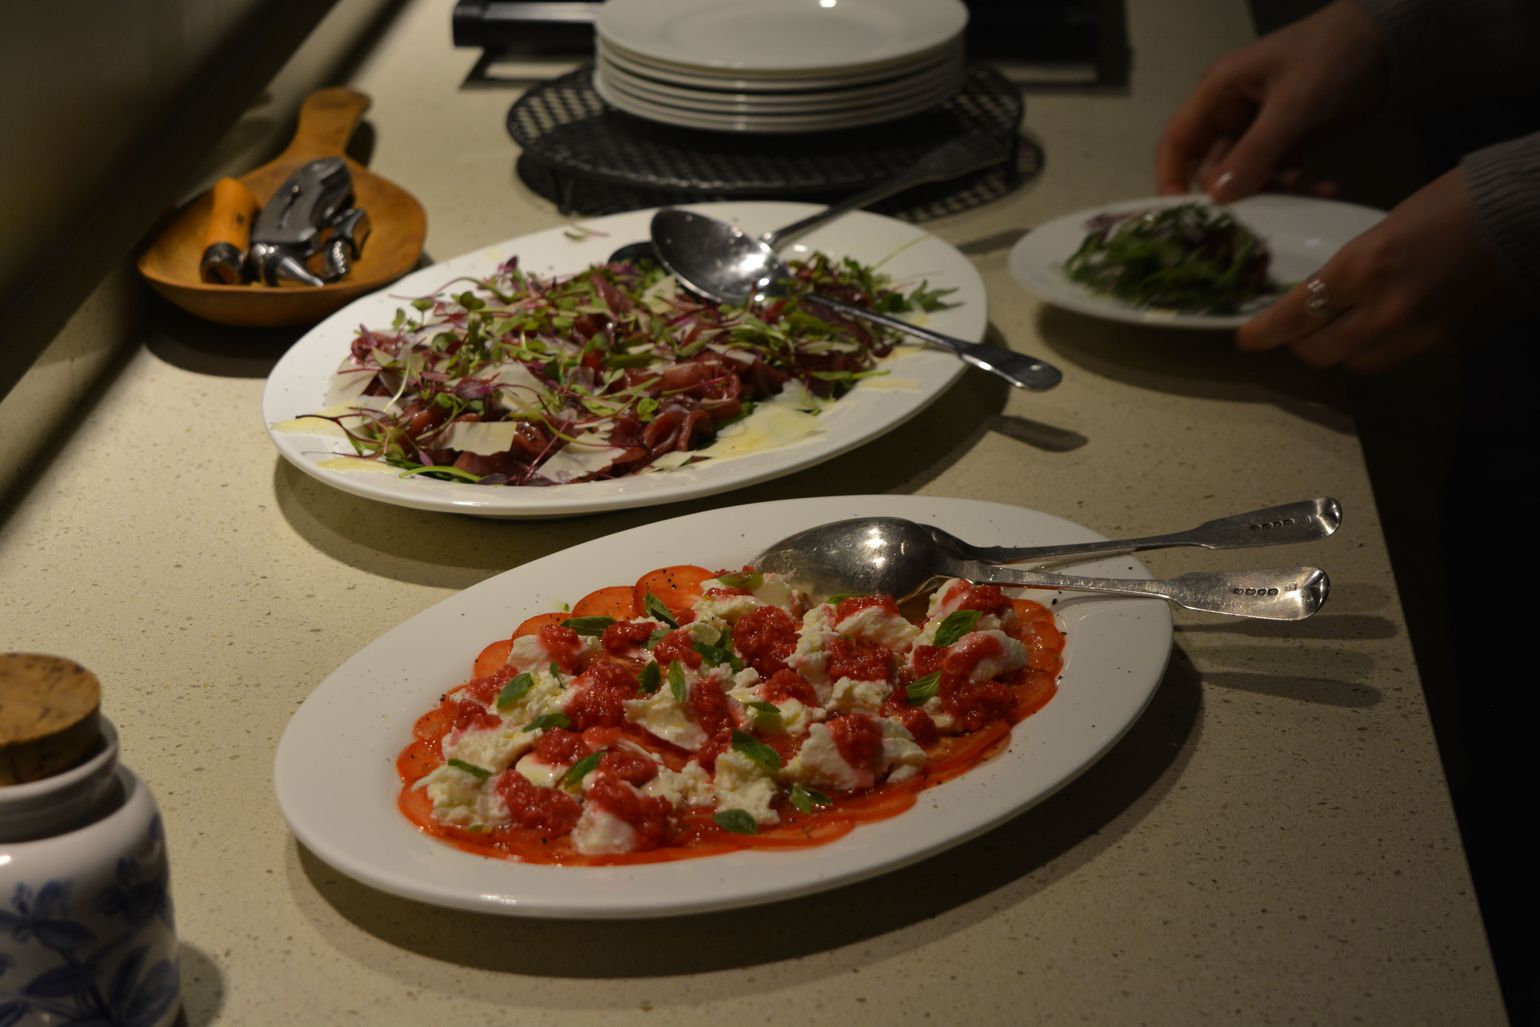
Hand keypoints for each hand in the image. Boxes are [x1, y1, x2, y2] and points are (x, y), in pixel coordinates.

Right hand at [1156, 1, 1388, 200]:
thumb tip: (1218, 197)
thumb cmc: (1331, 56)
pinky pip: (1278, 178)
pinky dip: (1297, 188)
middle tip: (1271, 203)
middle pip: (1213, 170)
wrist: (1388, 41)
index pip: (1176, 143)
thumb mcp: (1293, 103)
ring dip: (1273, 193)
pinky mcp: (1288, 145)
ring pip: (1247, 180)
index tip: (1185, 216)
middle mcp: (1231, 116)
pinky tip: (1324, 187)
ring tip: (1306, 188)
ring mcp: (1259, 133)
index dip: (1171, 180)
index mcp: (1218, 94)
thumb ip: (1256, 151)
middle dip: (1237, 191)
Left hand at [1237, 168, 1517, 372]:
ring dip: (1343, 351)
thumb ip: (1354, 266)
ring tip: (1344, 329)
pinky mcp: (1450, 346)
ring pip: (1358, 364)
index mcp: (1364, 268)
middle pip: (1319, 353)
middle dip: (1301, 344)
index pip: (1294, 316)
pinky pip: (1400, 359)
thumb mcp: (1386, 225)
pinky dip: (1385, 347)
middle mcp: (1386, 310)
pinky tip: (1392, 324)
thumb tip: (1325, 294)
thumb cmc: (1457, 201)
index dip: (1263, 332)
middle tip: (1298, 331)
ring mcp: (1420, 334)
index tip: (1245, 338)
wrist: (1529, 215)